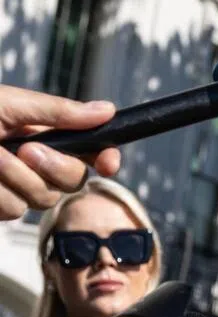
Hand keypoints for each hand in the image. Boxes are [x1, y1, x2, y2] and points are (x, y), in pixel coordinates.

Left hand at [0, 86, 119, 219]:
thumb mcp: (9, 105)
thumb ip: (59, 112)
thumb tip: (107, 110)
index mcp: (45, 135)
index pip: (91, 151)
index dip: (105, 158)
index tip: (108, 162)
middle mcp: (36, 164)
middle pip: (73, 181)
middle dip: (51, 167)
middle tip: (24, 149)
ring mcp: (16, 188)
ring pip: (42, 200)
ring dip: (12, 178)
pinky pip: (12, 211)